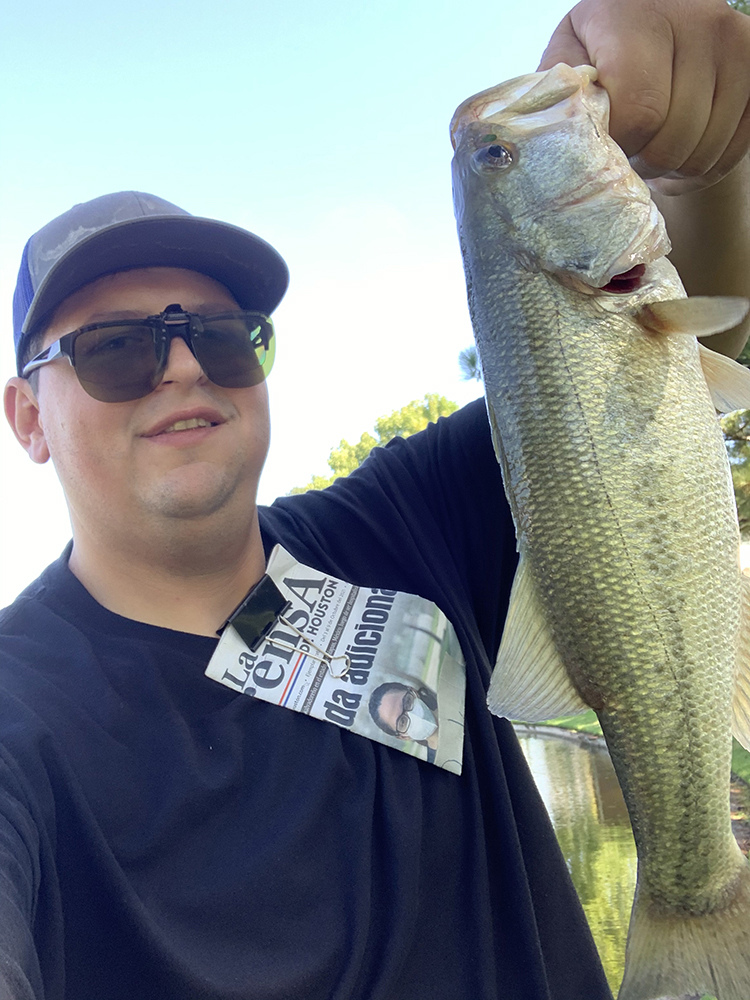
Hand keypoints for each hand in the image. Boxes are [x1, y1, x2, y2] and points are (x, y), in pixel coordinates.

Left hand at [538, 0, 749, 193]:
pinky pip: (730, 154)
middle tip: (628, 154)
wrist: (656, 20)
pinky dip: (700, 171)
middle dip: (642, 162)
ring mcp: (735, 45)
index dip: (619, 145)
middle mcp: (697, 22)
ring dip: (670, 171)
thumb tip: (552, 138)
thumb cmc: (601, 47)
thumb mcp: (570, 56)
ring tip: (650, 153)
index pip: (640, 112)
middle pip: (672, 140)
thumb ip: (561, 92)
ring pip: (702, 153)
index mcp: (638, 17)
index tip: (606, 144)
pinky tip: (678, 155)